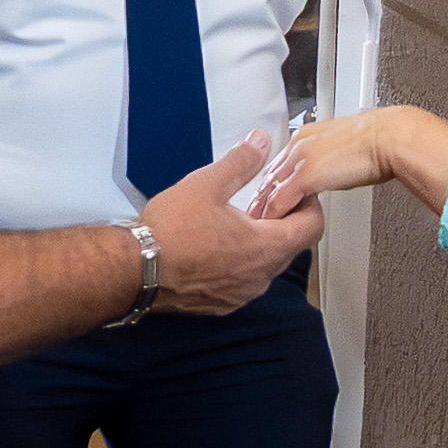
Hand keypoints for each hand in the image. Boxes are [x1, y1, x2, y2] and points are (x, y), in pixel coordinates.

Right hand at [137, 132, 325, 311]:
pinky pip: (245, 282)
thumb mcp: (207, 185)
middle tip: (266, 202)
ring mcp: (242, 294)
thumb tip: (260, 143)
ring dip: (262, 244)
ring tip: (240, 222)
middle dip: (284, 222)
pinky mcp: (222, 304)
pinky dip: (242, 263)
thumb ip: (241, 162)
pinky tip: (220, 246)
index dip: (309, 205)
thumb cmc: (168, 233)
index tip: (296, 193)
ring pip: (267, 266)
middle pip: (292, 246)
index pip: (312, 227)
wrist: (136, 269)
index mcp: (264, 246)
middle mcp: (259, 276)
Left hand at [240, 107, 416, 217]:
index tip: (264, 198)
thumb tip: (330, 173)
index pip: (278, 164)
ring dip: (261, 209)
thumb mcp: (346, 150)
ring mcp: (300, 161)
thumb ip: (330, 161)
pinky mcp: (306, 176)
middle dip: (259, 198)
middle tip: (251, 215)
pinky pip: (281, 201)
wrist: (390, 138)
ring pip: (269, 189)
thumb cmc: (379, 144)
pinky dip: (273, 216)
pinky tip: (269, 228)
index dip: (270, 184)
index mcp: (306, 138)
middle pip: (268, 177)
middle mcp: (298, 147)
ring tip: (254, 227)